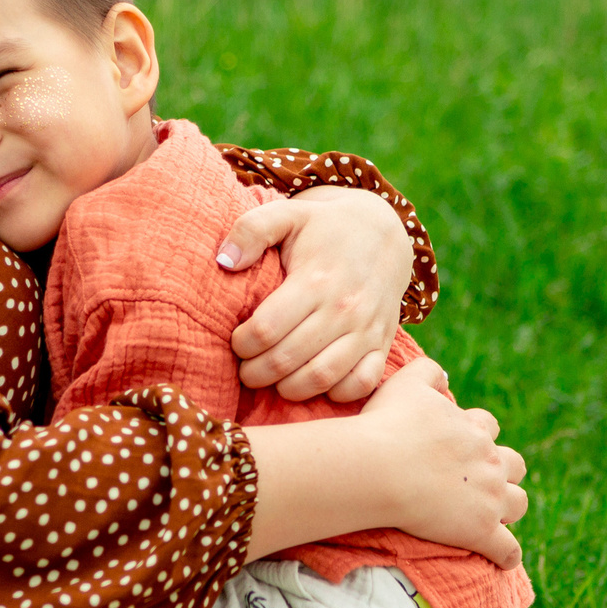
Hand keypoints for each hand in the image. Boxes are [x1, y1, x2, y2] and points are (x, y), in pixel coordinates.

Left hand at [220, 184, 413, 402]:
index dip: (241, 344)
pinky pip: (361, 384)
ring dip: (288, 389)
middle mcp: (344, 308)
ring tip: (273, 380)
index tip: (236, 341)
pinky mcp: (383, 344)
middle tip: (245, 369)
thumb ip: (251, 230)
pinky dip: (335, 393)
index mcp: (315, 280)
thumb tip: (223, 262)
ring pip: (321, 378)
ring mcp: (366, 329)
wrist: (382, 234)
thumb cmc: (323, 228)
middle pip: (286, 360)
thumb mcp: (287, 215)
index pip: (265, 329)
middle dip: (255, 372)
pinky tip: (313, 382)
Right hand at [355, 357, 526, 567]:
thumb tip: (444, 375)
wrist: (380, 468)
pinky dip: (508, 555)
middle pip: (515, 464)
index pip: (488, 426)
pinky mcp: (481, 532)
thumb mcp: (406, 383)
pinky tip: (503, 558)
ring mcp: (489, 499)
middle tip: (479, 480)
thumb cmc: (388, 425)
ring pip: (519, 503)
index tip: (459, 444)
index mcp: (474, 429)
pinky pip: (508, 550)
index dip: (477, 434)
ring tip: (493, 515)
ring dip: (510, 507)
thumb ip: (427, 371)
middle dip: (503, 470)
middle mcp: (490, 462)